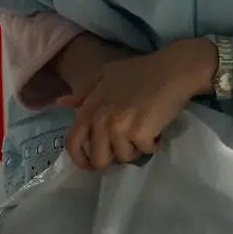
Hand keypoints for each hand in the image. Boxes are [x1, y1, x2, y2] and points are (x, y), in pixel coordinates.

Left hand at [61, 38, 218, 170]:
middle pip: (99, 159)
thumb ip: (83, 92)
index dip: (79, 158)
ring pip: (124, 157)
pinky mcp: (140, 133)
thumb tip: (61, 103)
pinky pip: (145, 151)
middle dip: (114, 158)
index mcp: (90, 107)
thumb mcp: (105, 75)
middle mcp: (101, 119)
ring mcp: (119, 127)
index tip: (90, 163)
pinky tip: (156, 128)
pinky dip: (152, 144)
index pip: (72, 141)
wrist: (171, 70)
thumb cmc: (139, 71)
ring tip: (143, 129)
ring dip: (136, 148)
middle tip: (127, 144)